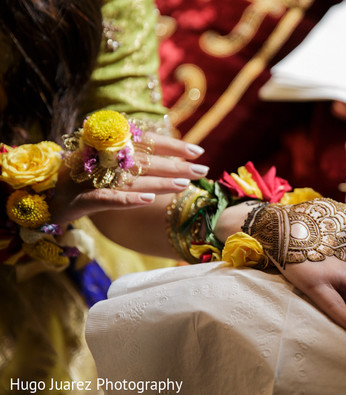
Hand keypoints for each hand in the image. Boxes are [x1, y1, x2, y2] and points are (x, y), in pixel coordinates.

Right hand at [50, 133, 208, 223]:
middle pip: (144, 160)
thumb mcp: (109, 167)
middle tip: (202, 170)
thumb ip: (135, 160)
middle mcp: (100, 159)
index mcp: (108, 147)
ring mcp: (90, 178)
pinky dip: (128, 199)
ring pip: (131, 179)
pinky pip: (107, 198)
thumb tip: (173, 161)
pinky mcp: (80, 200)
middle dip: (175, 166)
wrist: (42, 196)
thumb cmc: (81, 179)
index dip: (172, 146)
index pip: (145, 141)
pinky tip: (149, 199)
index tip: (198, 151)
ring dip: (159, 181)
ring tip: (184, 184)